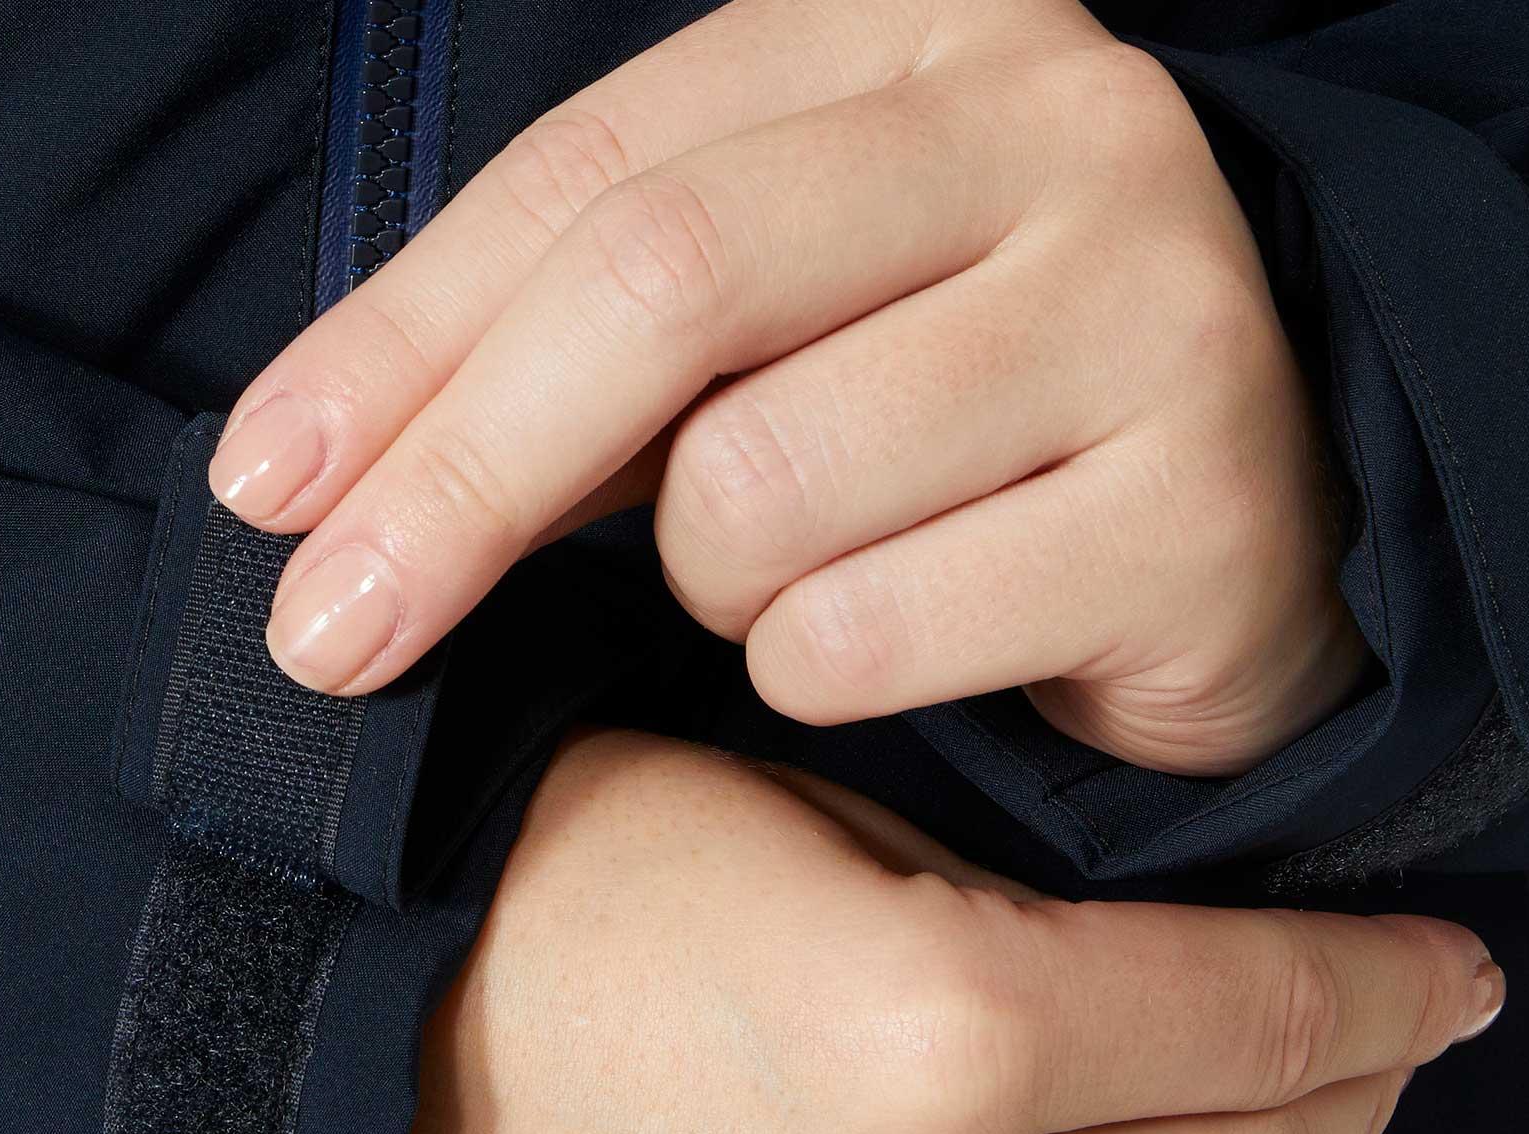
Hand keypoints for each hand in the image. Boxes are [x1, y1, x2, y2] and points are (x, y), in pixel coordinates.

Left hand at [216, 0, 1364, 775]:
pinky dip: (822, 673)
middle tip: (334, 639)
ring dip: (715, 590)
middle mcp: (1063, 125)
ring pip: (761, 487)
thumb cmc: (976, 437)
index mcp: (930, 27)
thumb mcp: (777, 327)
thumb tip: (308, 469)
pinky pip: (870, 628)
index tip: (269, 494)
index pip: (598, 171)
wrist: (1259, 537)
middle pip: (664, 286)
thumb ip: (579, 342)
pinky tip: (909, 644)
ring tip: (800, 593)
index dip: (400, 343)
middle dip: (460, 487)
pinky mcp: (1196, 509)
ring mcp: (1156, 309)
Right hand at [395, 730, 1502, 1133]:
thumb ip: (1014, 917)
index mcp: (929, 1044)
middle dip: (1350, 1096)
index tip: (1446, 975)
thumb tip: (1180, 970)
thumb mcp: (792, 818)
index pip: (1257, 1021)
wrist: (316, 1079)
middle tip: (1374, 1041)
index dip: (1384, 989)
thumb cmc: (536, 894)